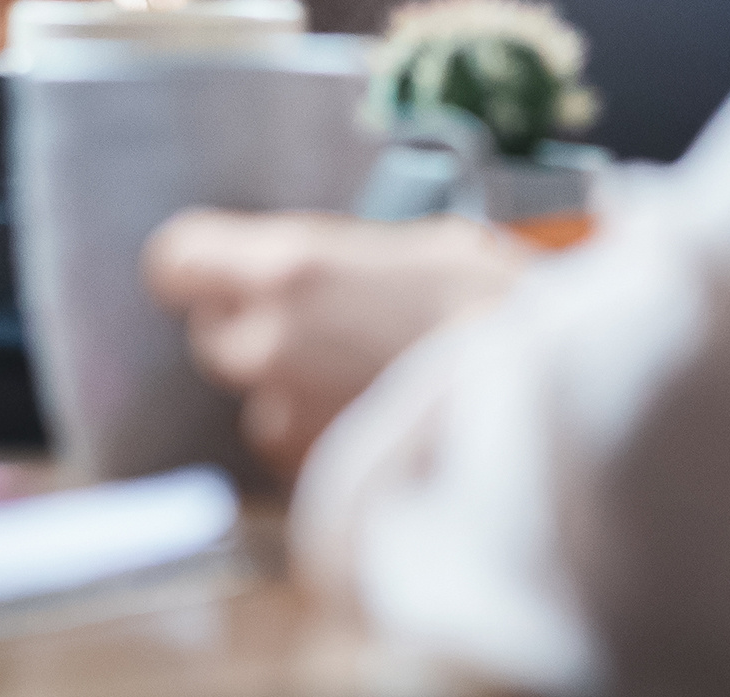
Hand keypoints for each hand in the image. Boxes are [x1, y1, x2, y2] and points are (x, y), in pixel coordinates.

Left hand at [144, 210, 531, 479]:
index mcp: (286, 269)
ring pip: (260, 407)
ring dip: (297, 399)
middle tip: (331, 333)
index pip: (175, 262)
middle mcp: (266, 346)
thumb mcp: (423, 245)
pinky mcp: (310, 485)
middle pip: (215, 338)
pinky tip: (387, 430)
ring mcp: (284, 423)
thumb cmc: (502, 310)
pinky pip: (298, 460)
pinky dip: (329, 449)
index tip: (227, 275)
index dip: (200, 269)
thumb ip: (339, 259)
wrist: (554, 406)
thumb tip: (306, 274)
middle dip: (258, 335)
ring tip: (378, 388)